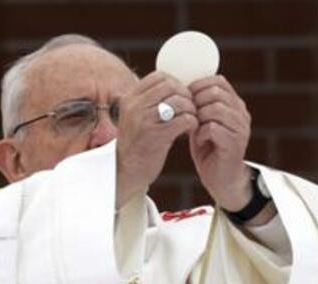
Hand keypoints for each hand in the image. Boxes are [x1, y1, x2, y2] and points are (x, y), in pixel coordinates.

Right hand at [115, 72, 196, 206]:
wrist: (125, 172)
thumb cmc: (136, 144)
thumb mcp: (136, 117)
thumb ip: (149, 101)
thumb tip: (176, 85)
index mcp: (130, 98)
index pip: (159, 77)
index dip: (176, 83)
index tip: (182, 95)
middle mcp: (135, 106)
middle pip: (171, 86)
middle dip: (186, 95)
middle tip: (191, 108)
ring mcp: (144, 121)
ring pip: (179, 101)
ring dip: (191, 109)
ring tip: (191, 119)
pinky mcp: (156, 136)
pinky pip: (184, 120)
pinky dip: (192, 123)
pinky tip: (190, 130)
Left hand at [188, 75, 252, 210]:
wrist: (222, 180)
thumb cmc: (209, 150)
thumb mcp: (203, 122)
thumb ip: (199, 105)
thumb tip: (183, 87)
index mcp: (236, 105)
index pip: (219, 81)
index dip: (198, 87)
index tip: (187, 100)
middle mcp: (242, 114)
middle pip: (216, 92)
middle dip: (196, 102)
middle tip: (189, 116)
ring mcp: (241, 129)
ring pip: (215, 109)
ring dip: (198, 118)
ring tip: (194, 129)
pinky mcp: (235, 144)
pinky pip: (212, 128)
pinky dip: (200, 134)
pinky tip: (198, 142)